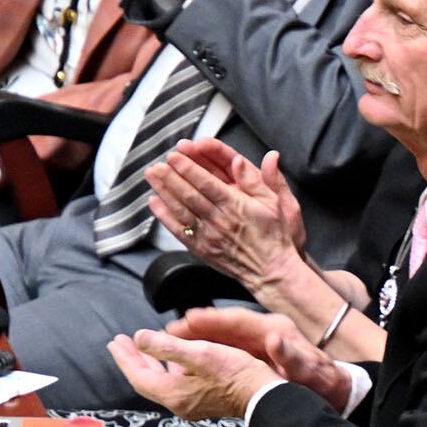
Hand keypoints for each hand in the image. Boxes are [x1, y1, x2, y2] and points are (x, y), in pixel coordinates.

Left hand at [109, 324, 278, 419]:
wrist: (263, 395)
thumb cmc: (234, 374)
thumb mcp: (199, 353)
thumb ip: (166, 346)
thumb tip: (140, 338)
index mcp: (173, 392)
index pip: (139, 375)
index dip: (125, 358)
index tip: (115, 341)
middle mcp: (178, 402)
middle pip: (147, 379)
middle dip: (134, 359)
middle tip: (122, 342)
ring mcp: (190, 403)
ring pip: (160, 381)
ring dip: (149, 362)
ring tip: (142, 346)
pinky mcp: (202, 400)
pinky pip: (174, 383)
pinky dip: (166, 367)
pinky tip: (171, 357)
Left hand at [149, 138, 304, 282]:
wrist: (270, 270)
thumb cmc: (273, 235)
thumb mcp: (274, 202)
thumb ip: (254, 180)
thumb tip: (239, 160)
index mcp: (235, 205)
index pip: (206, 182)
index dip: (188, 168)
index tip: (174, 156)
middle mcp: (218, 219)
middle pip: (189, 194)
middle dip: (170, 177)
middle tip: (156, 164)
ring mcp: (208, 235)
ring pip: (180, 210)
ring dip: (164, 192)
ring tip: (152, 177)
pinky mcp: (201, 249)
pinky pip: (178, 231)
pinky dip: (164, 216)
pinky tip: (155, 203)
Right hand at [172, 304, 354, 411]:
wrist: (331, 388)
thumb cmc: (320, 380)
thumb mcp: (308, 369)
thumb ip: (292, 357)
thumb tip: (275, 341)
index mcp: (275, 329)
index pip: (239, 320)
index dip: (213, 318)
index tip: (189, 319)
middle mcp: (264, 331)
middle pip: (225, 324)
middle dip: (198, 326)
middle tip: (170, 330)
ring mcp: (258, 341)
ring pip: (222, 334)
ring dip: (198, 336)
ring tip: (172, 340)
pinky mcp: (254, 352)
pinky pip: (226, 346)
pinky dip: (207, 347)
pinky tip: (191, 354)